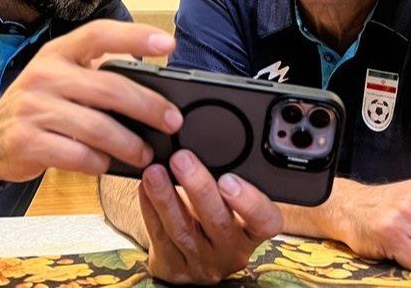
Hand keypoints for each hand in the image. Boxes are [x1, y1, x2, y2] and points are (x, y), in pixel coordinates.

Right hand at [0, 20, 182, 182]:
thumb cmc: (39, 105)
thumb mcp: (61, 78)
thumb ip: (97, 78)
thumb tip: (152, 92)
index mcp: (58, 52)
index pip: (100, 35)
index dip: (135, 36)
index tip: (168, 44)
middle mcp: (45, 74)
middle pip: (109, 88)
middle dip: (148, 106)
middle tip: (172, 121)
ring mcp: (33, 108)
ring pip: (97, 128)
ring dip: (129, 144)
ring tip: (146, 153)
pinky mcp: (27, 141)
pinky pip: (77, 156)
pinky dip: (99, 163)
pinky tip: (106, 164)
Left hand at [138, 150, 282, 284]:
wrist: (191, 261)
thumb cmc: (214, 218)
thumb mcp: (229, 205)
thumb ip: (225, 179)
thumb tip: (204, 141)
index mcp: (251, 232)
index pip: (265, 222)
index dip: (250, 202)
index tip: (229, 179)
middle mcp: (230, 251)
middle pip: (218, 222)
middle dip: (198, 188)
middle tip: (182, 159)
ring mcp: (202, 263)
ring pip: (183, 230)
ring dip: (166, 198)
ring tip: (154, 171)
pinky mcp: (174, 269)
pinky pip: (160, 238)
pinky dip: (150, 210)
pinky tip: (144, 188)